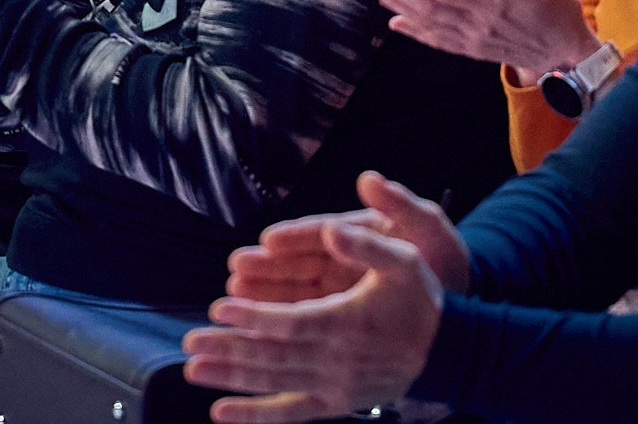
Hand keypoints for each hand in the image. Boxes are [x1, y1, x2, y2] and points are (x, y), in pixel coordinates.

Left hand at [184, 218, 445, 422]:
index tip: (219, 306)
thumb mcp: (404, 262)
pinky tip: (222, 413)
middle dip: (229, 348)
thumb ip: (367, 246)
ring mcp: (335, 389)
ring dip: (231, 378)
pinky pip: (289, 415)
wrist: (447, 351)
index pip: (290, 324)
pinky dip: (255, 416)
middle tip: (190, 340)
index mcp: (348, 324)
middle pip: (273, 357)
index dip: (253, 317)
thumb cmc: (421, 301)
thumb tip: (331, 231)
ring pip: (274, 385)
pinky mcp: (335, 404)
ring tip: (194, 369)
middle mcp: (337, 362)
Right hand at [228, 171, 470, 304]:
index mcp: (361, 233)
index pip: (321, 233)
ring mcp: (340, 288)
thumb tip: (369, 177)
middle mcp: (344, 258)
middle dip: (267, 267)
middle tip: (236, 269)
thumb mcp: (429, 227)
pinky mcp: (340, 317)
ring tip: (233, 294)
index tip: (270, 239)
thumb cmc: (446, 259)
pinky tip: (253, 327)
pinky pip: (304, 319)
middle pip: (299, 263)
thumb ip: (400, 204)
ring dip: (264, 293)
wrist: (462, 301)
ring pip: (295, 291)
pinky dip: (279, 322)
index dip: (295, 237)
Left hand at [363, 0, 594, 80]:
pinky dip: (415, 32)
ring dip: (399, 7)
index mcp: (492, 3)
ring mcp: (473, 40)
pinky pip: (438, 40)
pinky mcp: (474, 49)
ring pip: (428, 23)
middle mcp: (477, 25)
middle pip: (427, 8)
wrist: (568, 53)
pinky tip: (397, 24)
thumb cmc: (558, 10)